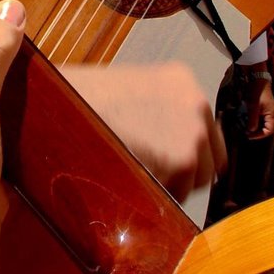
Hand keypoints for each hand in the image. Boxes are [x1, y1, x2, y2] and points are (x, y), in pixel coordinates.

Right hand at [63, 62, 226, 201]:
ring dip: (172, 183)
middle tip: (152, 171)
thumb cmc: (83, 98)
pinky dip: (158, 193)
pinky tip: (132, 177)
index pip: (205, 126)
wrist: (63, 104)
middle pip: (210, 154)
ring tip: (136, 172)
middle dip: (185, 168)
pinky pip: (179, 193)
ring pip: (197, 177)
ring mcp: (194, 131)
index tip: (168, 157)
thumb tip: (166, 140)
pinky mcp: (183, 159)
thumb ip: (158, 111)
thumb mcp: (130, 91)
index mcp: (182, 79)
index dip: (185, 148)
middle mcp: (196, 102)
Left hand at [246, 78, 273, 139]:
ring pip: (261, 123)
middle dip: (255, 131)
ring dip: (253, 125)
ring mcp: (266, 111)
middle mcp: (271, 114)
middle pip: (265, 128)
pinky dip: (252, 119)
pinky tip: (245, 118)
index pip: (269, 131)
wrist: (257, 79)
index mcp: (271, 115)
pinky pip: (258, 117)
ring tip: (244, 126)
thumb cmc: (257, 92)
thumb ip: (252, 119)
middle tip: (245, 131)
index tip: (249, 135)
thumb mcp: (253, 106)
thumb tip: (251, 131)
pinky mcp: (262, 107)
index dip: (260, 135)